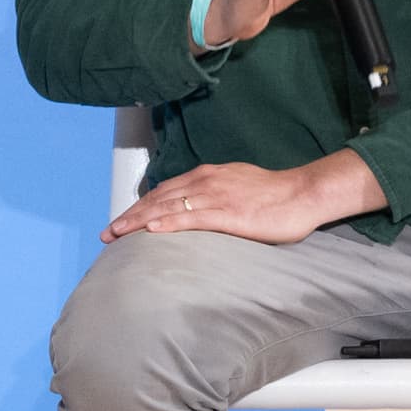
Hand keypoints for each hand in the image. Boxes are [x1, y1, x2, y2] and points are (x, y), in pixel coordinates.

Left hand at [105, 152, 382, 246]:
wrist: (303, 194)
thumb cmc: (275, 196)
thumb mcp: (237, 189)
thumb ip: (214, 196)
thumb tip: (197, 210)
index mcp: (207, 176)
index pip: (164, 191)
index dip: (140, 206)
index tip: (121, 221)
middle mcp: (205, 181)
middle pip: (158, 198)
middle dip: (130, 215)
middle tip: (108, 232)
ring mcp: (214, 196)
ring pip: (167, 206)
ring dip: (138, 221)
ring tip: (117, 234)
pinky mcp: (227, 213)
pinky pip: (190, 217)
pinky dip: (167, 222)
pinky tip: (150, 231)